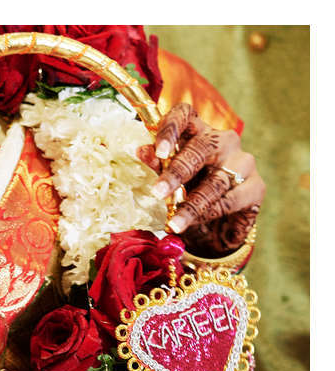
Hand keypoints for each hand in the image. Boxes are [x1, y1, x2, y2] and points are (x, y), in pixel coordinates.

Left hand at [137, 103, 264, 255]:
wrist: (217, 229)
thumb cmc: (190, 196)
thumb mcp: (170, 182)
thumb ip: (158, 166)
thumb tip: (141, 151)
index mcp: (198, 132)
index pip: (185, 114)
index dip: (171, 128)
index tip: (159, 152)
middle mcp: (224, 141)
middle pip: (202, 147)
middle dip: (177, 172)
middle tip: (158, 193)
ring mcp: (243, 162)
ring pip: (216, 181)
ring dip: (192, 204)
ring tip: (173, 223)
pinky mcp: (256, 187)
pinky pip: (230, 200)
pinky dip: (208, 214)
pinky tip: (192, 224)